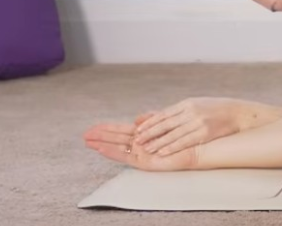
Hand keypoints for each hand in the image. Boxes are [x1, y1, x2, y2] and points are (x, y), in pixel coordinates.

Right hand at [84, 122, 198, 171]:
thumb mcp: (165, 124)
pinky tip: (102, 148)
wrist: (198, 146)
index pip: (122, 132)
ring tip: (88, 142)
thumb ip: (151, 120)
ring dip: (102, 145)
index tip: (94, 126)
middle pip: (116, 140)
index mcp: (145, 136)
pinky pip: (126, 158)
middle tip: (84, 135)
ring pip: (117, 149)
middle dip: (100, 137)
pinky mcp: (144, 162)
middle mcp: (141, 147)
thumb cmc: (184, 136)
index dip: (108, 129)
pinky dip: (113, 152)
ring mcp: (142, 155)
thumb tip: (137, 117)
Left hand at [133, 97, 243, 156]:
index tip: (137, 130)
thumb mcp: (193, 106)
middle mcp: (191, 111)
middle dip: (150, 133)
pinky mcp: (206, 132)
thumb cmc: (213, 111)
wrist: (238, 113)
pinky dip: (172, 147)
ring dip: (158, 142)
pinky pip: (185, 141)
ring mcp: (198, 121)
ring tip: (146, 149)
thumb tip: (150, 117)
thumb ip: (173, 113)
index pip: (163, 114)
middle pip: (166, 123)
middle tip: (137, 141)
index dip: (149, 123)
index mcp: (187, 103)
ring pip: (173, 133)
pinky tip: (163, 152)